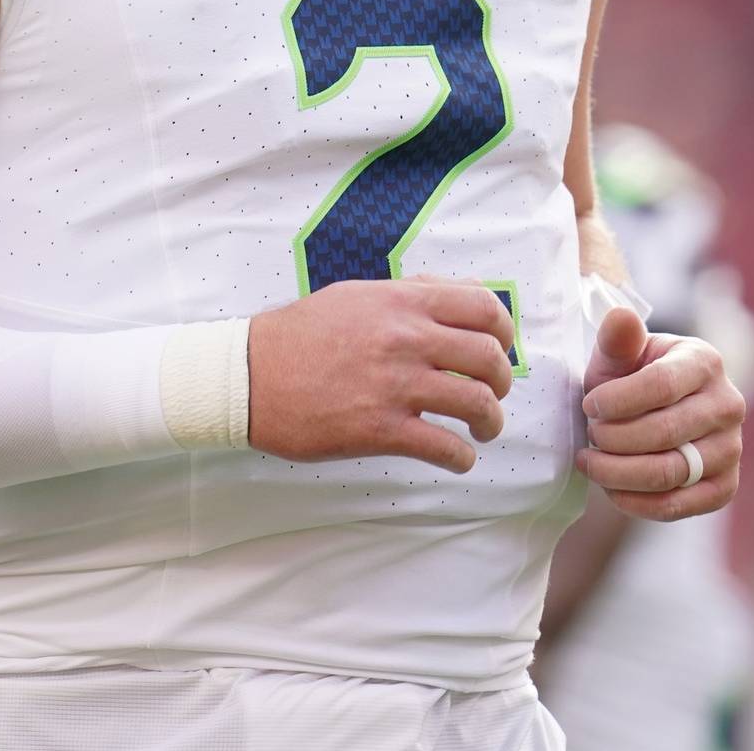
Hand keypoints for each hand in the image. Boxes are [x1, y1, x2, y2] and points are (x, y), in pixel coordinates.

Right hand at [248, 278, 518, 473]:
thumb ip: (407, 295)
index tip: (500, 348)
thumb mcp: (356, 296)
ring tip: (483, 429)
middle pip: (489, 357)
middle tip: (493, 393)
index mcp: (403, 302)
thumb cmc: (299, 335)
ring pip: (478, 403)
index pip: (483, 306)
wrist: (249, 376)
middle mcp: (407, 339)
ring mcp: (397, 385)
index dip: (504, 330)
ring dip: (491, 421)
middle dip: (502, 380)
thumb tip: (454, 296)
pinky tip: (457, 458)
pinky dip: (462, 458)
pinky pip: (446, 447)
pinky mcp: (382, 430)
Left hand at [576, 306, 742, 519]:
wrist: (656, 413)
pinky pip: (678, 506)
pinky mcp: (725, 486)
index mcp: (705, 362)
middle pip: (663, 432)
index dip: (616, 401)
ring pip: (670, 472)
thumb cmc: (632, 379)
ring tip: (591, 461)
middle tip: (589, 435)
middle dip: (613, 438)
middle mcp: (728, 405)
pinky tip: (611, 489)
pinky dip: (636, 503)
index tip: (588, 405)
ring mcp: (731, 449)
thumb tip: (620, 317)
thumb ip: (617, 340)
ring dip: (617, 472)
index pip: (661, 385)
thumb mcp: (620, 356)